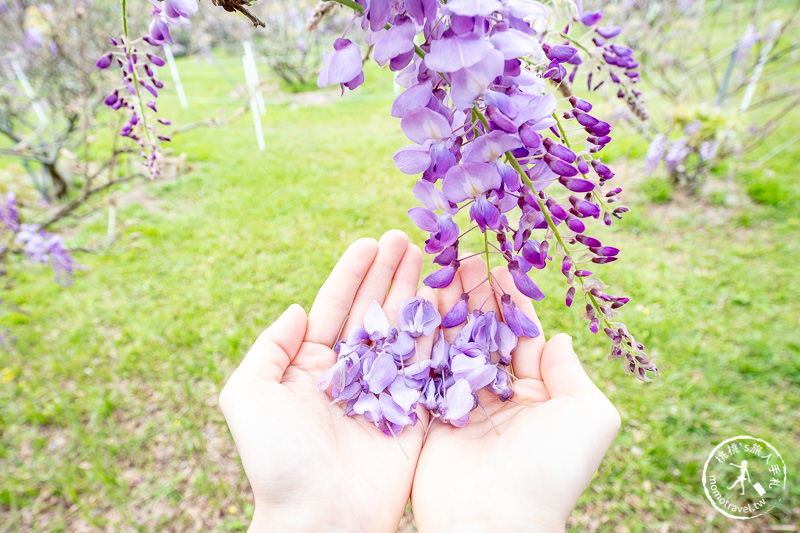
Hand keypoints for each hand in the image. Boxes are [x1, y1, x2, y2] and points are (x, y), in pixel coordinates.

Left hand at [219, 230, 431, 532]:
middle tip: (407, 239)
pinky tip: (450, 300)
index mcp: (312, 366)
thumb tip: (297, 310)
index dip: (352, 274)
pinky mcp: (417, 412)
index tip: (369, 242)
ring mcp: (386, 391)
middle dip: (390, 274)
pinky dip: (440, 331)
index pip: (335, 307)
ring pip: (405, 330)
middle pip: (374, 311)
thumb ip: (269, 348)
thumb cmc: (279, 460)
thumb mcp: (249, 395)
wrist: (320, 517)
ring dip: (418, 293)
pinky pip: (431, 364)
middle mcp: (351, 373)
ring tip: (432, 258)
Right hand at [411, 255, 620, 532]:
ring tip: (438, 267)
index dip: (510, 299)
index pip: (521, 334)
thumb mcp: (588, 417)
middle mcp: (499, 394)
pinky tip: (417, 301)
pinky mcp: (428, 413)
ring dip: (447, 305)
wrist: (494, 521)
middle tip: (461, 254)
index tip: (498, 263)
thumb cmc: (550, 471)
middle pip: (484, 331)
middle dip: (474, 293)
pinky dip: (422, 334)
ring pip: (453, 342)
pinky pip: (425, 365)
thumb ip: (574, 373)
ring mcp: (461, 403)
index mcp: (537, 393)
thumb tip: (559, 337)